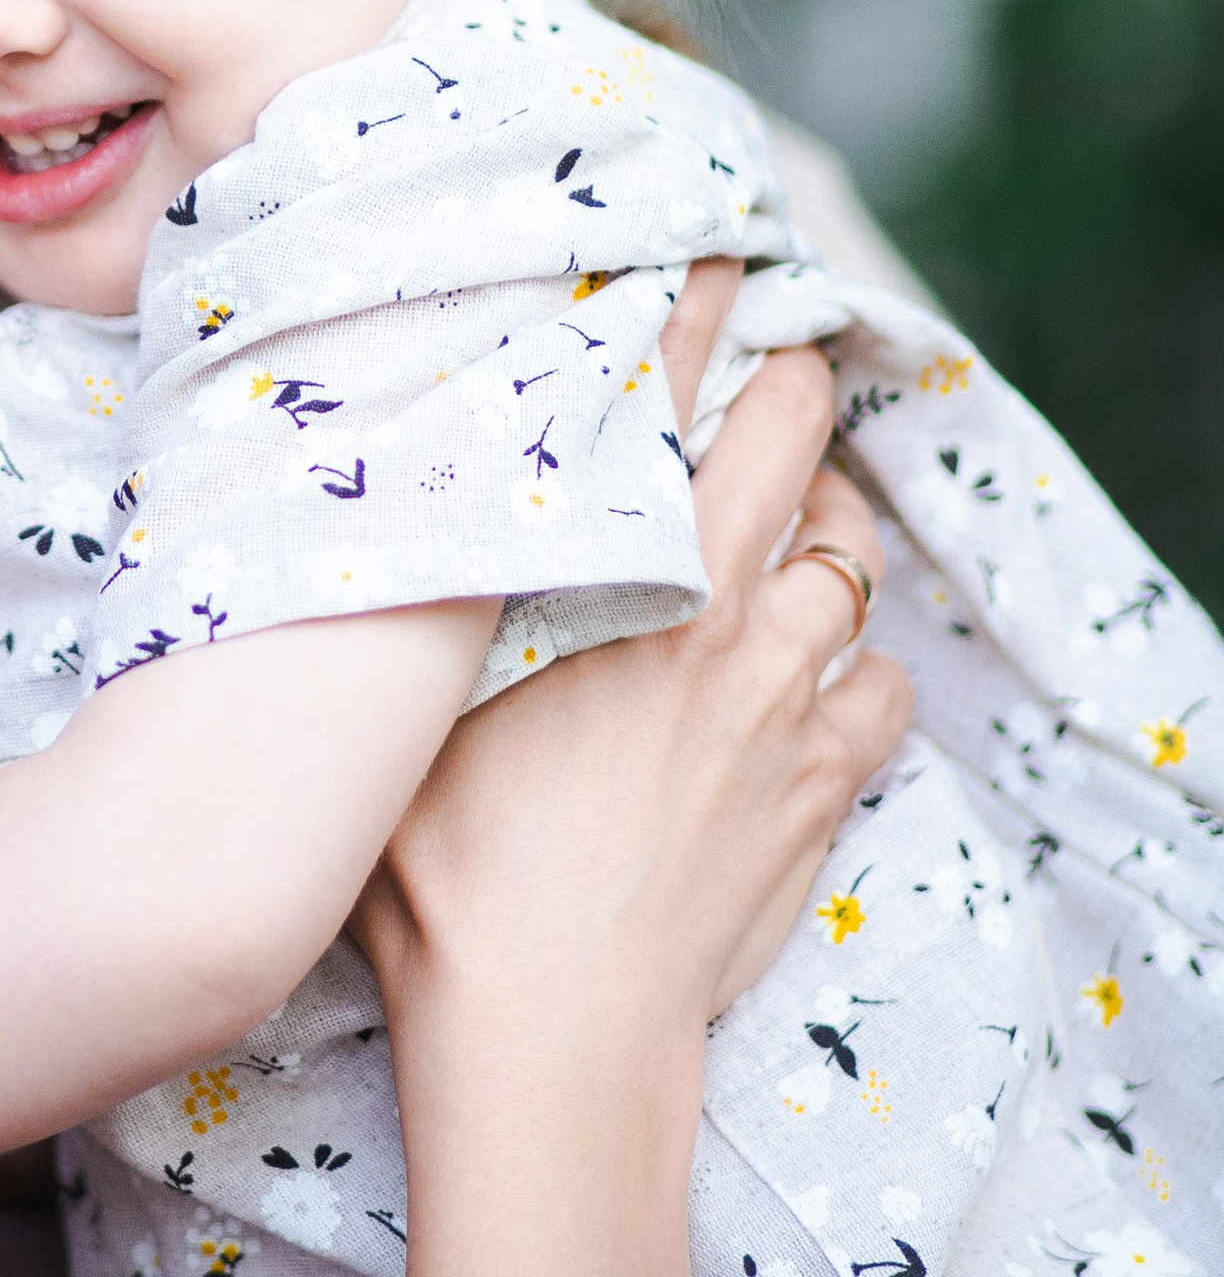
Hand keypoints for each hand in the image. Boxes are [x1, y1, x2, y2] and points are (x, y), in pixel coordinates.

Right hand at [355, 319, 910, 1070]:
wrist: (549, 1021)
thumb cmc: (439, 868)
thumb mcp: (401, 698)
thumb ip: (421, 591)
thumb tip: (393, 502)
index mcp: (600, 563)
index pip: (663, 388)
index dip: (692, 307)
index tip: (706, 255)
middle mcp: (706, 603)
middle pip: (789, 437)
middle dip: (789, 382)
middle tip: (774, 361)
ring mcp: (778, 692)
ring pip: (849, 557)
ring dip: (831, 522)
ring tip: (803, 513)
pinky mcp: (819, 780)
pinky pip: (882, 686)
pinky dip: (862, 668)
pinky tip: (827, 675)